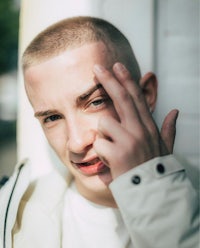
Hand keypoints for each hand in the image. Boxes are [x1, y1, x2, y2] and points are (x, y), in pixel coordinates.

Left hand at [93, 62, 178, 178]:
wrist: (151, 193)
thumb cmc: (154, 169)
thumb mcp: (164, 148)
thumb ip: (169, 129)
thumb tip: (174, 112)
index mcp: (148, 127)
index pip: (137, 98)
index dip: (127, 80)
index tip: (118, 67)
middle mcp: (140, 130)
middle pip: (122, 98)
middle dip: (109, 80)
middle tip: (98, 67)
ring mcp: (129, 141)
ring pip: (104, 123)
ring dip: (103, 135)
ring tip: (112, 149)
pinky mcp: (118, 153)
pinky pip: (99, 144)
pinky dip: (100, 152)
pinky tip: (110, 161)